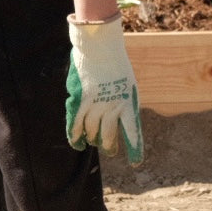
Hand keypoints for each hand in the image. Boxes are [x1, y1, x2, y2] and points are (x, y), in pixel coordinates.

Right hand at [66, 13, 143, 163]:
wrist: (100, 47)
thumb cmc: (116, 64)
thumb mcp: (127, 83)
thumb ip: (123, 101)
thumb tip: (118, 119)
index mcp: (129, 101)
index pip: (132, 130)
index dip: (134, 147)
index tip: (136, 162)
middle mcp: (113, 106)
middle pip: (110, 135)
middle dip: (110, 146)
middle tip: (111, 152)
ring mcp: (95, 104)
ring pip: (92, 131)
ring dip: (93, 138)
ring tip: (93, 142)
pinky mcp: (80, 100)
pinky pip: (75, 124)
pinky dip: (75, 135)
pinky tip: (77, 142)